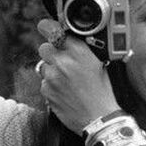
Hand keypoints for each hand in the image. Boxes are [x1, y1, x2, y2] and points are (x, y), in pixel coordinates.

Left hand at [37, 19, 120, 133]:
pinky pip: (43, 82)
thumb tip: (68, 40)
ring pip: (43, 65)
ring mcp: (52, 77)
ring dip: (51, 69)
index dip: (47, 27)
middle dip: (52, 53)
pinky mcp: (46, 91)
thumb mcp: (98, 64)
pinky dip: (51, 85)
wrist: (99, 118)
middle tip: (63, 61)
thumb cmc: (102, 92)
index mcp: (79, 51)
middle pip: (44, 47)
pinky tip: (64, 91)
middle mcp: (63, 61)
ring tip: (66, 80)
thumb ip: (81, 50)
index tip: (45, 27)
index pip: (52, 29)